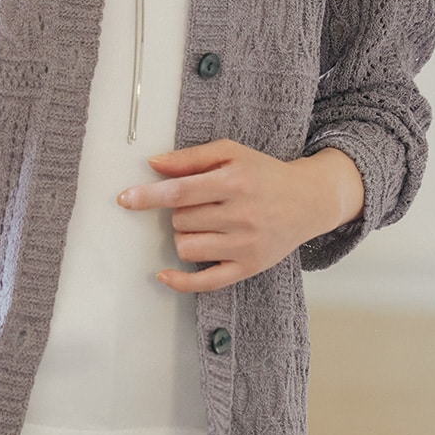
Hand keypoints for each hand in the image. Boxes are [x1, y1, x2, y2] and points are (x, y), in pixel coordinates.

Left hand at [116, 139, 363, 292]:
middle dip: (179, 212)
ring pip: (187, 247)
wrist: (309, 200)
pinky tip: (165, 274)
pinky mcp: (249, 268)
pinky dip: (180, 281)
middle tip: (200, 203)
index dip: (148, 196)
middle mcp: (242, 215)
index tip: (125, 198)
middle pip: (181, 220)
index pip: (181, 192)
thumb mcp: (231, 153)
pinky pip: (206, 282)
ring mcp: (246, 246)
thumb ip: (191, 157)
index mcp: (235, 182)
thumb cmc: (263, 174)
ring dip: (184, 235)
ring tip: (204, 224)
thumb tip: (154, 164)